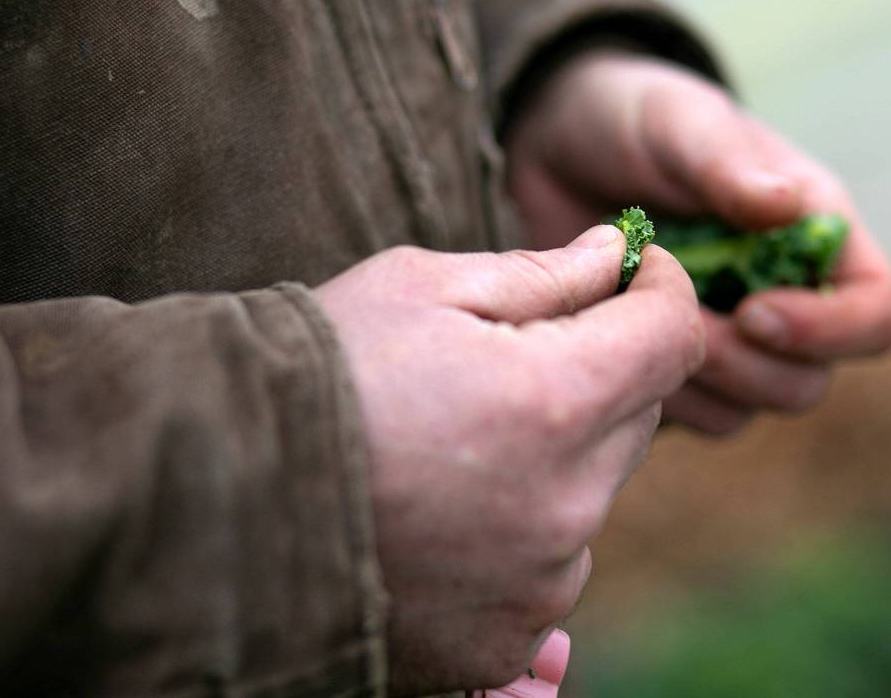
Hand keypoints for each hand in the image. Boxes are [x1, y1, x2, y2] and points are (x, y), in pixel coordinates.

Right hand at [315, 226, 701, 692]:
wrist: (218, 491)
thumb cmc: (319, 369)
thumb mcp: (423, 286)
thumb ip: (541, 274)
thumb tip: (616, 256)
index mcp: (551, 400)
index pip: (673, 336)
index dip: (663, 289)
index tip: (636, 272)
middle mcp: (564, 503)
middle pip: (640, 414)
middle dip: (602, 366)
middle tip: (519, 348)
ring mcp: (539, 581)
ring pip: (598, 487)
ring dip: (561, 449)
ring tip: (461, 433)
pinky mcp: (506, 635)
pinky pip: (555, 558)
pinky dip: (526, 519)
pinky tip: (449, 502)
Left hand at [505, 50, 890, 435]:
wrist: (558, 146)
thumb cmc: (634, 120)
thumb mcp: (677, 123)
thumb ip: (725, 164)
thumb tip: (788, 207)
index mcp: (811, 235)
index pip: (872, 312)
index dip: (829, 330)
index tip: (752, 312)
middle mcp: (778, 294)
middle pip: (806, 379)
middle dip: (747, 366)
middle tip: (679, 324)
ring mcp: (721, 333)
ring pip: (745, 407)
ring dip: (696, 383)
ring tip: (633, 324)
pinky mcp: (666, 355)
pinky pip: (682, 411)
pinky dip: (654, 392)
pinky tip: (607, 339)